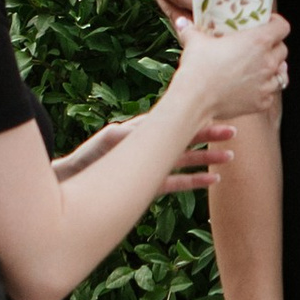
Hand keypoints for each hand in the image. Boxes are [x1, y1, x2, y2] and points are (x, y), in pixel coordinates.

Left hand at [51, 112, 237, 196]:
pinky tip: (213, 180)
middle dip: (207, 135)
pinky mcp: (146, 185)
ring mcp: (148, 166)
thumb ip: (111, 140)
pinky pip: (175, 182)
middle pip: (182, 138)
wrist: (66, 184)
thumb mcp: (95, 150)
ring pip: (183, 160)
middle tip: (233, 132)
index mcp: (135, 134)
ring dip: (206, 158)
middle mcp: (145, 147)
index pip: (169, 123)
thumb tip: (120, 131)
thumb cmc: (79, 164)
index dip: (190, 120)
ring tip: (230, 156)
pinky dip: (194, 181)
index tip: (212, 114)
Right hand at [174, 9, 287, 130]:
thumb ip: (191, 30)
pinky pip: (271, 93)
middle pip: (282, 50)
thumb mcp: (195, 42)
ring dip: (273, 70)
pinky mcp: (262, 102)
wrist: (195, 100)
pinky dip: (264, 90)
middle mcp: (267, 62)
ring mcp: (266, 84)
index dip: (277, 24)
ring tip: (260, 69)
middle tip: (260, 48)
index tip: (268, 24)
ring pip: (281, 73)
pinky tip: (253, 87)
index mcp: (258, 41)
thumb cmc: (198, 68)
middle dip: (274, 47)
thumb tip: (182, 22)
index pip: (282, 27)